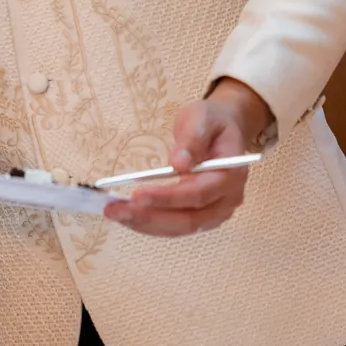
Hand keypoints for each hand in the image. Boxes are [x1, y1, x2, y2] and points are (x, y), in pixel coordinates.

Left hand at [104, 78, 269, 236]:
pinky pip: (177, 225)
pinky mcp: (203, 216)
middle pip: (189, 219)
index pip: (198, 193)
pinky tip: (127, 217)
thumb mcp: (202, 118)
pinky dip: (151, 223)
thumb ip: (193, 139)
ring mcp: (216, 212)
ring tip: (114, 213)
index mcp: (231, 175)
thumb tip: (179, 164)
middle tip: (114, 210)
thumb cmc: (211, 121)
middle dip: (149, 216)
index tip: (137, 194)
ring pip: (181, 227)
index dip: (168, 197)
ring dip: (145, 224)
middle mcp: (227, 200)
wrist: (223, 130)